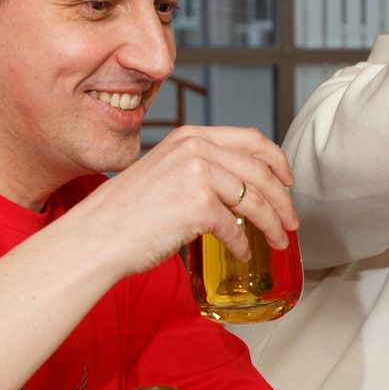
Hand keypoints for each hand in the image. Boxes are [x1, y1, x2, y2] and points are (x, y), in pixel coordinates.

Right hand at [72, 124, 297, 277]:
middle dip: (283, 199)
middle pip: (260, 171)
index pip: (251, 140)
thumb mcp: (165, 170)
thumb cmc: (127, 212)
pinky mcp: (198, 206)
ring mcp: (198, 175)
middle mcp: (196, 148)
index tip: (288, 179)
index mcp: (191, 136)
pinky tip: (242, 253)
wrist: (97, 236)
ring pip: (254, 200)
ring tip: (278, 240)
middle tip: (291, 220)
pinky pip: (234, 229)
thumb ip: (199, 167)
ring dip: (272, 224)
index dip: (277, 160)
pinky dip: (242, 245)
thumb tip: (237, 186)